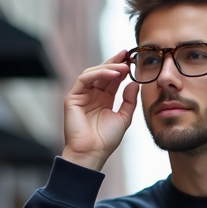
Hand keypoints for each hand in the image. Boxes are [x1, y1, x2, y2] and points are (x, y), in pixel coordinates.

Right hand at [62, 51, 139, 170]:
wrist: (92, 153)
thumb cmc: (106, 140)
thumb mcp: (124, 118)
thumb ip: (129, 101)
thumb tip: (134, 83)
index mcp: (103, 99)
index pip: (112, 79)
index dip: (122, 69)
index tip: (133, 60)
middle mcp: (92, 95)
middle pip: (102, 73)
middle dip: (115, 62)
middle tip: (127, 54)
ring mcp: (81, 96)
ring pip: (93, 73)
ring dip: (108, 67)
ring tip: (123, 66)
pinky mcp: (72, 98)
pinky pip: (83, 80)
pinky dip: (98, 74)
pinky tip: (113, 74)